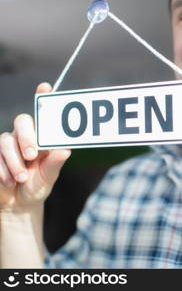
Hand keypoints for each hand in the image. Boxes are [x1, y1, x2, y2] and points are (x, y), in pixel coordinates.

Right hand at [0, 83, 70, 212]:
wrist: (18, 206)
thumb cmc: (37, 187)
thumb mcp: (48, 177)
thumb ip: (54, 164)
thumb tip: (65, 150)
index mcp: (43, 138)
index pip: (42, 114)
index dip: (43, 98)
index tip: (46, 86)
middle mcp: (25, 136)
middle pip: (22, 121)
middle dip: (27, 137)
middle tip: (32, 156)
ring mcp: (7, 144)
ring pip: (6, 140)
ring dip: (15, 161)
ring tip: (22, 178)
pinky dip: (3, 169)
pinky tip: (9, 181)